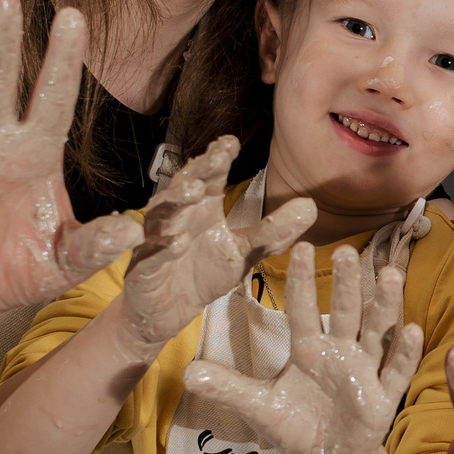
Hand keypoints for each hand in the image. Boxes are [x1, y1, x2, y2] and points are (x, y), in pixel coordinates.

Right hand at [114, 137, 315, 359]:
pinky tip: (177, 243)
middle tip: (214, 158)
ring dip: (175, 201)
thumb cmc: (205, 272)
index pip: (209, 177)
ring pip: (162, 215)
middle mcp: (177, 218)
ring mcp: (156, 241)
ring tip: (194, 192)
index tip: (230, 142)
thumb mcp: (246, 252)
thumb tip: (310, 206)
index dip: (216, 158)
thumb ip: (274, 230)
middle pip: (183, 187)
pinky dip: (162, 249)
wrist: (171, 311)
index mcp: (201, 208)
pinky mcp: (144, 269)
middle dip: (198, 172)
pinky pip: (150, 256)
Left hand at [180, 242, 421, 453]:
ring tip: (389, 275)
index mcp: (308, 350)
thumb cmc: (296, 426)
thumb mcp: (259, 406)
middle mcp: (339, 353)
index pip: (304, 310)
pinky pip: (396, 371)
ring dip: (384, 305)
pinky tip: (411, 329)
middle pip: (346, 312)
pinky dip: (405, 352)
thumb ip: (228, 387)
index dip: (302, 281)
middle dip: (348, 284)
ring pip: (377, 332)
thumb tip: (186, 373)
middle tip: (348, 252)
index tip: (301, 247)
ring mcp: (364, 371)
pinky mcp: (383, 397)